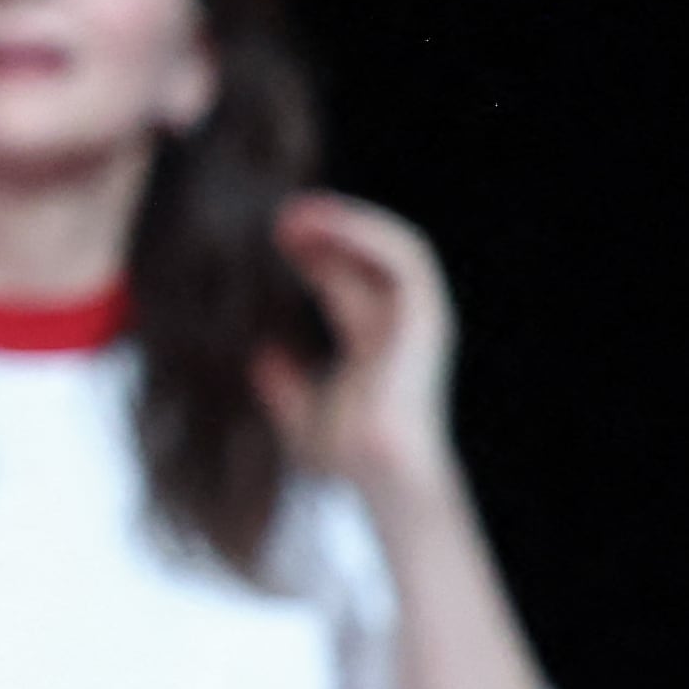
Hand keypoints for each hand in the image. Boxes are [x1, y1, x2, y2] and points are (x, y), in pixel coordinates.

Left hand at [258, 192, 461, 502]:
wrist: (379, 475)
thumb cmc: (346, 457)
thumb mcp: (298, 414)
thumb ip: (282, 386)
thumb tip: (261, 359)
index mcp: (370, 344)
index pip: (341, 281)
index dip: (309, 253)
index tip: (272, 237)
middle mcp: (396, 328)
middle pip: (363, 259)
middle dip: (325, 231)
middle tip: (278, 217)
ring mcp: (416, 322)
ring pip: (394, 249)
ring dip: (348, 223)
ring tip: (300, 213)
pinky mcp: (427, 319)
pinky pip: (407, 261)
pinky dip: (368, 234)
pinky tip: (328, 223)